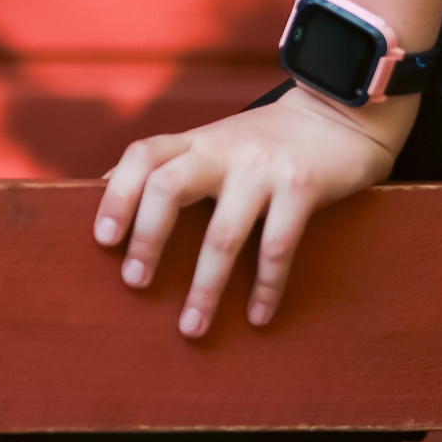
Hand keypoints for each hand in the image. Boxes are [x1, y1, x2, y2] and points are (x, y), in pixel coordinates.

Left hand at [93, 85, 407, 333]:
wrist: (338, 113)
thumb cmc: (265, 141)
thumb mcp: (215, 141)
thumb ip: (172, 162)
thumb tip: (105, 186)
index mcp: (196, 140)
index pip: (142, 155)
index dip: (117, 194)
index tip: (102, 239)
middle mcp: (223, 149)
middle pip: (169, 187)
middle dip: (147, 239)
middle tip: (134, 283)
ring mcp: (262, 167)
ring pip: (222, 232)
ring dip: (205, 286)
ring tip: (191, 327)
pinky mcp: (302, 186)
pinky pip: (277, 246)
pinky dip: (265, 287)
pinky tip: (256, 316)